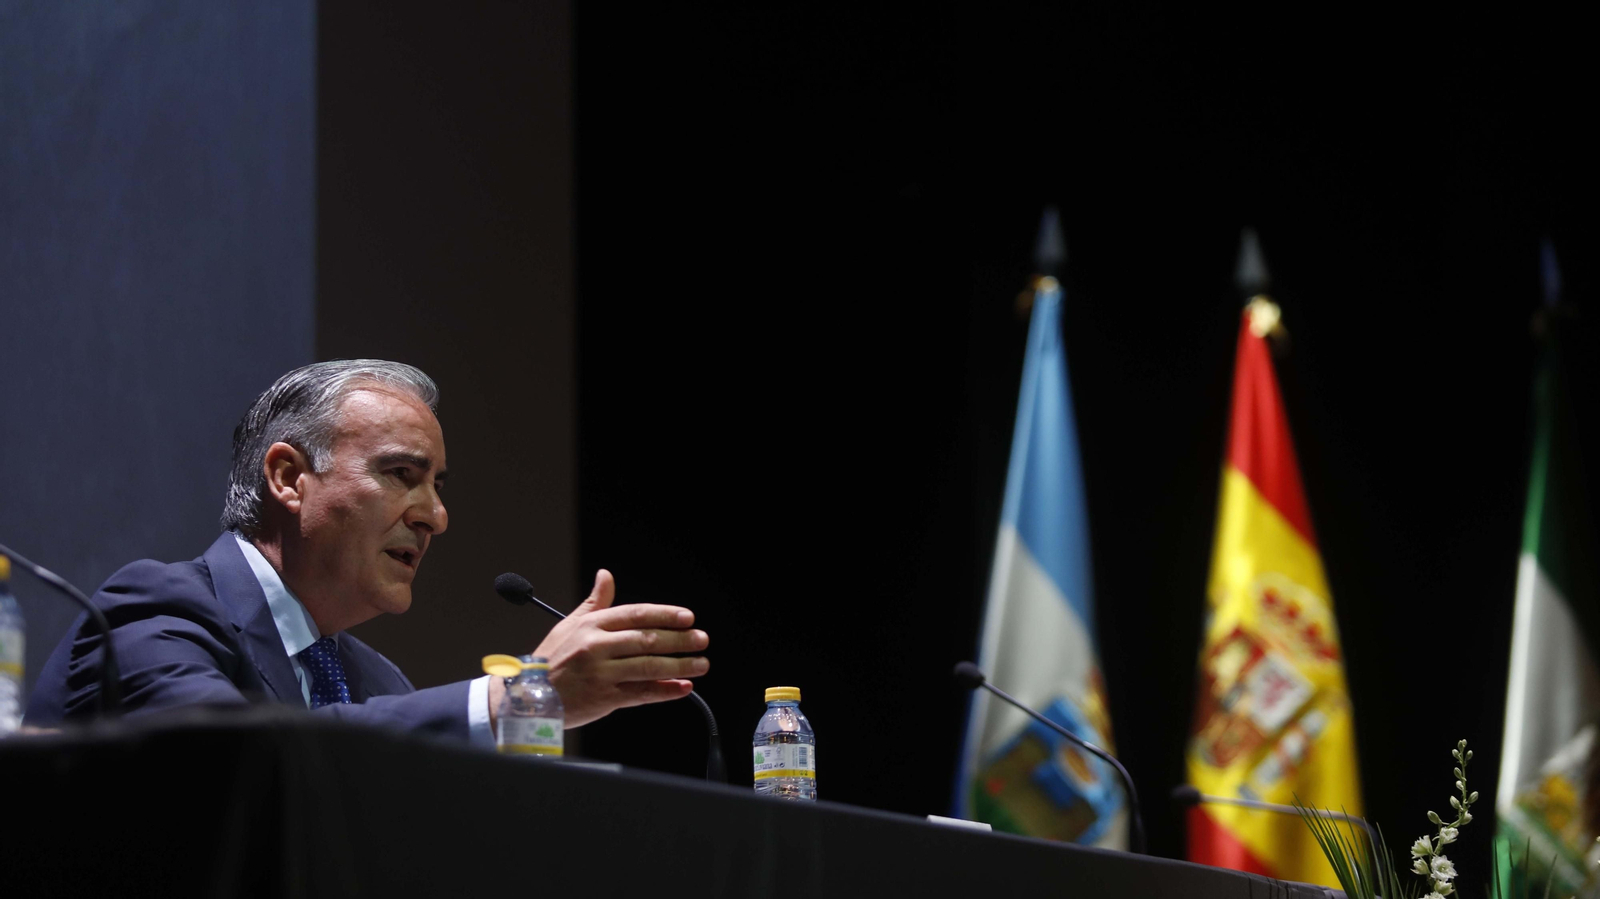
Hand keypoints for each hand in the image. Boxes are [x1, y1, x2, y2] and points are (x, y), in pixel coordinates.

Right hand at [532, 569, 708, 727]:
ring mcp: (600, 673)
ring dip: (679, 666)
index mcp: (592, 626)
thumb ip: (595, 602)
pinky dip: (665, 691)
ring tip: (701, 664)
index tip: (687, 618)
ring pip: (648, 667)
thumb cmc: (552, 659)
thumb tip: (606, 575)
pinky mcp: (603, 698)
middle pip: (647, 640)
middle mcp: (596, 647)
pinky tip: (683, 688)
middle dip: (679, 640)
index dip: (665, 615)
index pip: (636, 614)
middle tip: (701, 639)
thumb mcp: (570, 625)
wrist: (528, 696)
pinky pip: (640, 693)